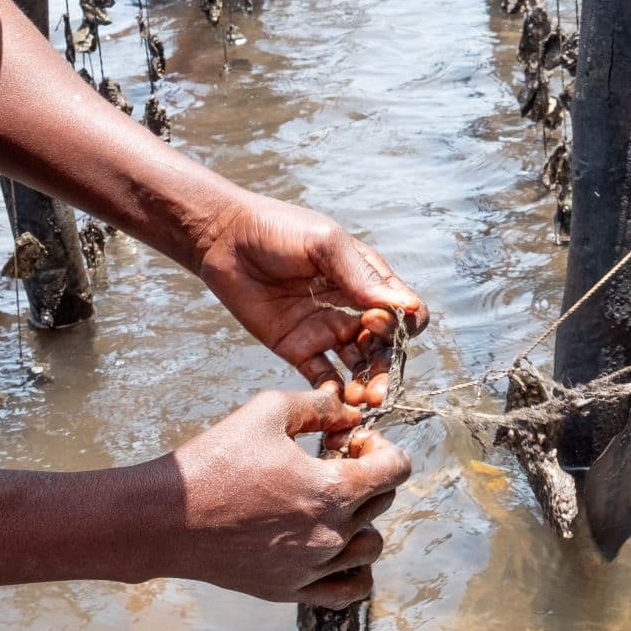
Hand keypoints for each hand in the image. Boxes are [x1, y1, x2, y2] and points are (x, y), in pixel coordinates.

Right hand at [155, 390, 408, 603]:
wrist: (166, 519)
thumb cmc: (214, 460)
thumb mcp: (268, 411)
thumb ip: (320, 407)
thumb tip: (351, 415)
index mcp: (332, 490)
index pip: (397, 470)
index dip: (384, 447)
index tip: (355, 440)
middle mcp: (331, 534)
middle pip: (383, 503)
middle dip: (370, 475)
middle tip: (335, 462)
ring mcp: (312, 568)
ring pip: (371, 547)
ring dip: (363, 520)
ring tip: (330, 503)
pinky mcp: (291, 589)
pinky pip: (349, 589)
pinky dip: (355, 570)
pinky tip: (335, 548)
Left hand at [195, 191, 428, 403]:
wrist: (224, 239)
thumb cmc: (277, 230)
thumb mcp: (324, 244)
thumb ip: (361, 277)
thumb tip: (406, 306)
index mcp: (367, 280)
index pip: (404, 312)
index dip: (399, 325)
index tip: (374, 321)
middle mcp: (352, 308)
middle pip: (384, 347)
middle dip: (386, 370)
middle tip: (377, 390)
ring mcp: (326, 330)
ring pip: (358, 367)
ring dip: (366, 386)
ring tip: (362, 400)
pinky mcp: (298, 348)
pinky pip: (322, 378)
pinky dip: (332, 393)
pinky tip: (331, 401)